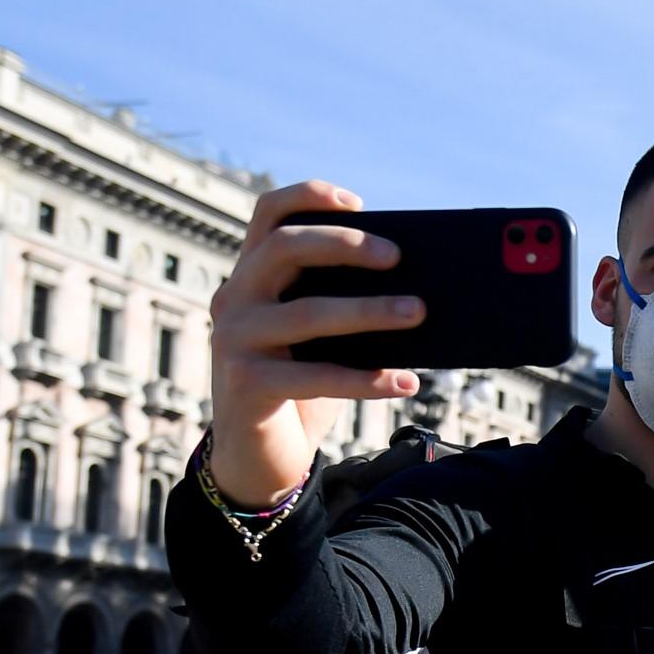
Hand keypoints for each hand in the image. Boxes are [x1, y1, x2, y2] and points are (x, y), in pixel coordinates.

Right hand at [205, 179, 427, 502]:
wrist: (260, 457)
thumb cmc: (302, 387)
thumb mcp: (322, 337)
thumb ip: (345, 305)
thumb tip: (417, 290)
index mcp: (252, 275)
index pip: (268, 214)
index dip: (308, 196)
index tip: (358, 203)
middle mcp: (234, 299)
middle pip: (284, 248)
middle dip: (345, 245)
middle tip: (398, 256)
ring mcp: (234, 340)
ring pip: (307, 312)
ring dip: (370, 311)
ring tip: (419, 312)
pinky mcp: (245, 385)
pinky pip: (315, 376)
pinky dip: (366, 378)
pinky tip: (405, 381)